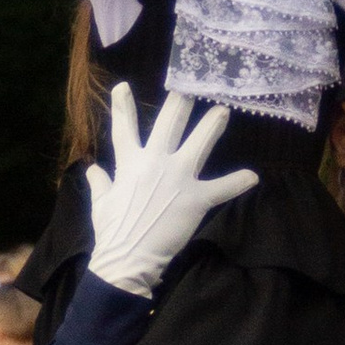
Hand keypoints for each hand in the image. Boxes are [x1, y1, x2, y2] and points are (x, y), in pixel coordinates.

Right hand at [84, 85, 257, 298]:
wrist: (128, 257)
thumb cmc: (112, 231)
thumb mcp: (100, 203)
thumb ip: (100, 182)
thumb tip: (92, 169)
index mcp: (129, 163)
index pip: (123, 128)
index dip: (122, 106)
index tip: (123, 86)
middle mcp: (155, 162)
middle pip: (169, 123)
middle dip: (181, 102)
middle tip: (191, 87)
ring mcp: (177, 178)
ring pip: (199, 144)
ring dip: (212, 126)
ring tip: (223, 111)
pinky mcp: (196, 198)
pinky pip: (221, 188)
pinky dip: (237, 182)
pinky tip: (253, 176)